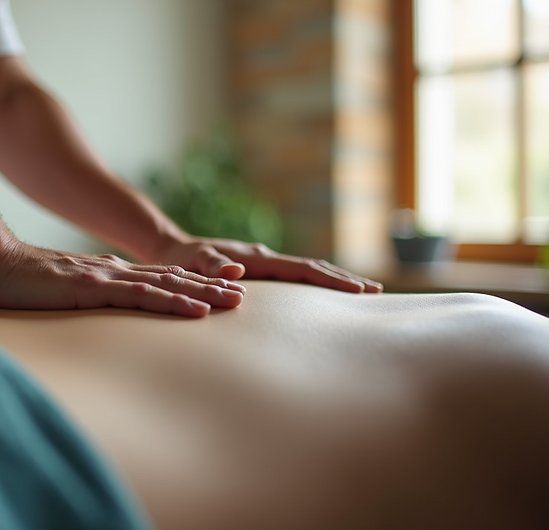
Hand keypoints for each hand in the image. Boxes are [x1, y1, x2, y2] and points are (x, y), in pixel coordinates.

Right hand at [0, 242, 245, 316]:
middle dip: (210, 287)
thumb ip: (81, 299)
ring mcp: (106, 277)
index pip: (157, 279)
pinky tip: (197, 310)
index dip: (190, 284)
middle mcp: (113, 272)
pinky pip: (143, 297)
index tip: (219, 291)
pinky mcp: (95, 287)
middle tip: (243, 295)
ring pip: (166, 285)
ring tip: (235, 301)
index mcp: (106, 274)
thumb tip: (95, 312)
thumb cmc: (18, 282)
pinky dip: (174, 302)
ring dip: (204, 293)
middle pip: (171, 279)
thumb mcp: (59, 294)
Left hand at [158, 237, 382, 293]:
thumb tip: (237, 270)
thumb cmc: (180, 261)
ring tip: (363, 293)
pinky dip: (315, 284)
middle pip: (313, 268)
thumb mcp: (191, 264)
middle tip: (376, 293)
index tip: (359, 289)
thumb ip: (211, 266)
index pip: (302, 270)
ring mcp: (264, 263)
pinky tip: (325, 297)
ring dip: (333, 281)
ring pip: (306, 272)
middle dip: (343, 280)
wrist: (172, 249)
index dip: (331, 280)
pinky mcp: (260, 270)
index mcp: (256, 259)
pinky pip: (294, 278)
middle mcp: (265, 258)